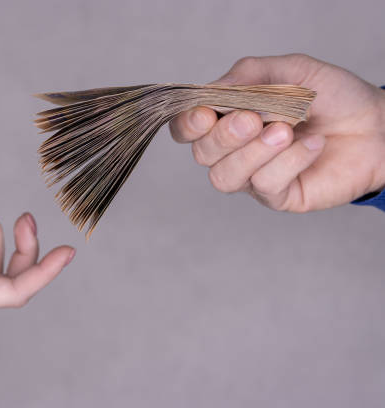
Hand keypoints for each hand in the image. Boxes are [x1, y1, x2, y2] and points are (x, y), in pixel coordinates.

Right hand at [169, 54, 384, 211]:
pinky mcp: (278, 196)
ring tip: (285, 132)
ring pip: (225, 177)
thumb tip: (213, 90)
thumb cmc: (331, 97)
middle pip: (203, 154)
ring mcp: (253, 176)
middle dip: (224, 137)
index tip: (206, 113)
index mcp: (229, 118)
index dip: (188, 124)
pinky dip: (290, 161)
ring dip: (252, 153)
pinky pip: (265, 184)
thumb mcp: (290, 71)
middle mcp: (235, 151)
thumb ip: (249, 75)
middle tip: (253, 119)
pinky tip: (312, 145)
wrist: (376, 124)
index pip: (188, 129)